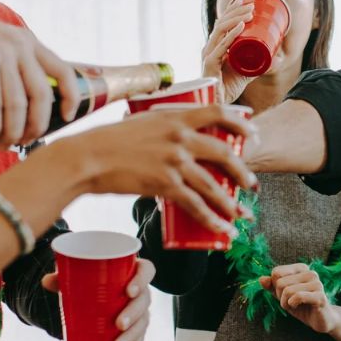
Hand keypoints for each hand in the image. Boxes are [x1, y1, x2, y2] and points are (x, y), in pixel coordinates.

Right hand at [0, 5, 80, 147]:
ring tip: (4, 144)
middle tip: (25, 141)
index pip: (64, 71)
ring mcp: (2, 53)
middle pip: (42, 95)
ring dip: (13, 131)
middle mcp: (20, 45)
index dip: (71, 98)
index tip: (66, 118)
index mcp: (29, 42)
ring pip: (18, 104)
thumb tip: (24, 103)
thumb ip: (13, 62)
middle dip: (37, 125)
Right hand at [35, 105, 255, 230]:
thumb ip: (163, 126)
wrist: (87, 157)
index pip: (219, 112)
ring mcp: (174, 161)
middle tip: (252, 185)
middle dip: (243, 172)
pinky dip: (212, 218)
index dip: (240, 124)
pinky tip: (222, 228)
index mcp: (175, 117)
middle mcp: (179, 136)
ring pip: (213, 184)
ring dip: (231, 202)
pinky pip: (195, 204)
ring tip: (242, 213)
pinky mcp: (165, 183)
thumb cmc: (109, 140)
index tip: (252, 134)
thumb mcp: (142, 121)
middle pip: (224, 153)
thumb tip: (176, 135)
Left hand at [41, 258, 154, 340]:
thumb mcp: (77, 277)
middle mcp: (140, 290)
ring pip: (143, 322)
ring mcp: (140, 310)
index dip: (142, 280)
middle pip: (144, 301)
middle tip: (118, 324)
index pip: (146, 270)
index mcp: (132, 271)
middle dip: (134, 314)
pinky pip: (139, 338)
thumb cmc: (89, 280)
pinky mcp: (136, 326)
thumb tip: (46, 282)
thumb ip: (63, 278)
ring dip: (132, 336)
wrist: (92, 295)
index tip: (129, 291)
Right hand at [201, 1, 257, 103]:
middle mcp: (210, 48)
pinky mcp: (210, 64)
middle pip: (221, 23)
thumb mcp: (246, 72)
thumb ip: (257, 64)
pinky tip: (241, 26)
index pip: (222, 23)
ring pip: (220, 30)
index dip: (232, 10)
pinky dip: (231, 35)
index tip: (246, 1)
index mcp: (216, 46)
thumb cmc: (229, 88)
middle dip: (236, 11)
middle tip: (252, 6)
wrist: (219, 105)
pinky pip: (221, 46)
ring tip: (250, 12)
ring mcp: (208, 55)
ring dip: (236, 18)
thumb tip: (276, 58)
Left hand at [267, 264, 340, 333]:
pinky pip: (297, 297)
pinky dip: (293, 304)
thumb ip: (272, 286)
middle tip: (291, 303)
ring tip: (296, 306)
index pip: (276, 273)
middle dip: (281, 297)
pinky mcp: (320, 296)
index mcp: (301, 268)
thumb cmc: (301, 306)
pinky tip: (299, 307)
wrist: (320, 320)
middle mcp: (310, 273)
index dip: (276, 287)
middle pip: (280, 283)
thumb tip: (261, 279)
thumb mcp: (283, 296)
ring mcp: (317, 284)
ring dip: (286, 303)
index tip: (287, 294)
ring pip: (287, 291)